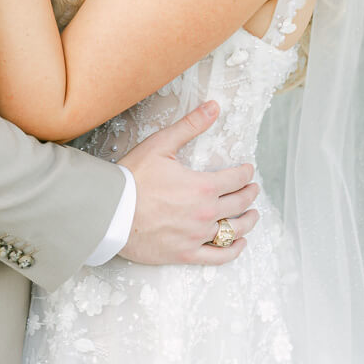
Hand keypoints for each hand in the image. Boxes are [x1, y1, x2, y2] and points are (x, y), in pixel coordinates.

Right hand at [119, 101, 259, 265]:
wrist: (110, 211)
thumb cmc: (133, 177)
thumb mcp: (161, 145)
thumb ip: (190, 125)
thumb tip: (214, 106)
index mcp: (203, 186)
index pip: (236, 178)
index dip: (245, 172)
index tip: (248, 170)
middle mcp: (205, 212)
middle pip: (239, 203)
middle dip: (250, 193)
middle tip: (253, 188)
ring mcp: (197, 235)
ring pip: (234, 230)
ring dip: (249, 221)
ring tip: (253, 215)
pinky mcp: (185, 254)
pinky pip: (218, 256)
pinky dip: (233, 250)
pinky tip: (239, 244)